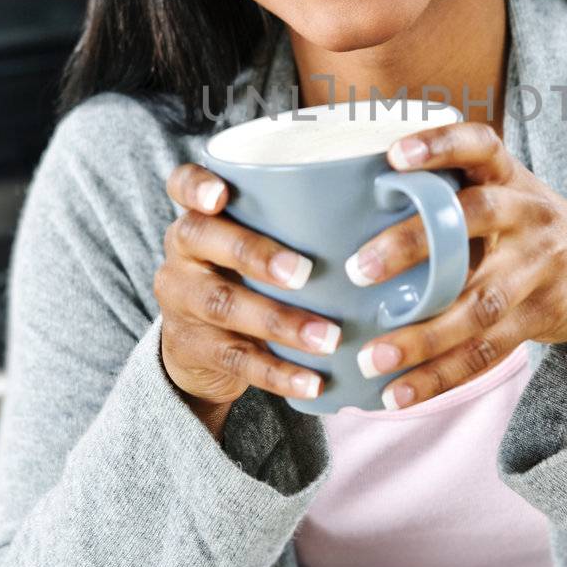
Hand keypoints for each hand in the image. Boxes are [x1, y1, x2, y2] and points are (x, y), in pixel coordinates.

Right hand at [154, 162, 344, 436]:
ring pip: (223, 304)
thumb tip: (385, 201)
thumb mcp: (258, 244)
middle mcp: (183, 253)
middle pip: (202, 241)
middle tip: (305, 272)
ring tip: (329, 337)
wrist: (202, 348)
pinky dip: (279, 373)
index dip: (196, 187)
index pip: (181, 185)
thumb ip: (295, 223)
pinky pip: (236, 360)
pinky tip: (314, 382)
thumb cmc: (250, 277)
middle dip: (255, 255)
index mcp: (201, 216)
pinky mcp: (194, 349)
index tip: (221, 195)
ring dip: (280, 322)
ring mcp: (182, 301)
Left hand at [345, 122, 566, 408]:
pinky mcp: (541, 314)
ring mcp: (538, 266)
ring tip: (371, 357)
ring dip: (422, 335)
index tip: (394, 155)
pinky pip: (487, 350)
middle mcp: (527, 213)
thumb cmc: (527, 230)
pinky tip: (399, 393)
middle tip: (358, 269)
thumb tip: (346, 205)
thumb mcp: (505, 195)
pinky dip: (440, 376)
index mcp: (509, 176)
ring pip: (478, 302)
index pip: (479, 144)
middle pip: (473, 219)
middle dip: (414, 243)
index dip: (439, 144)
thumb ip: (449, 194)